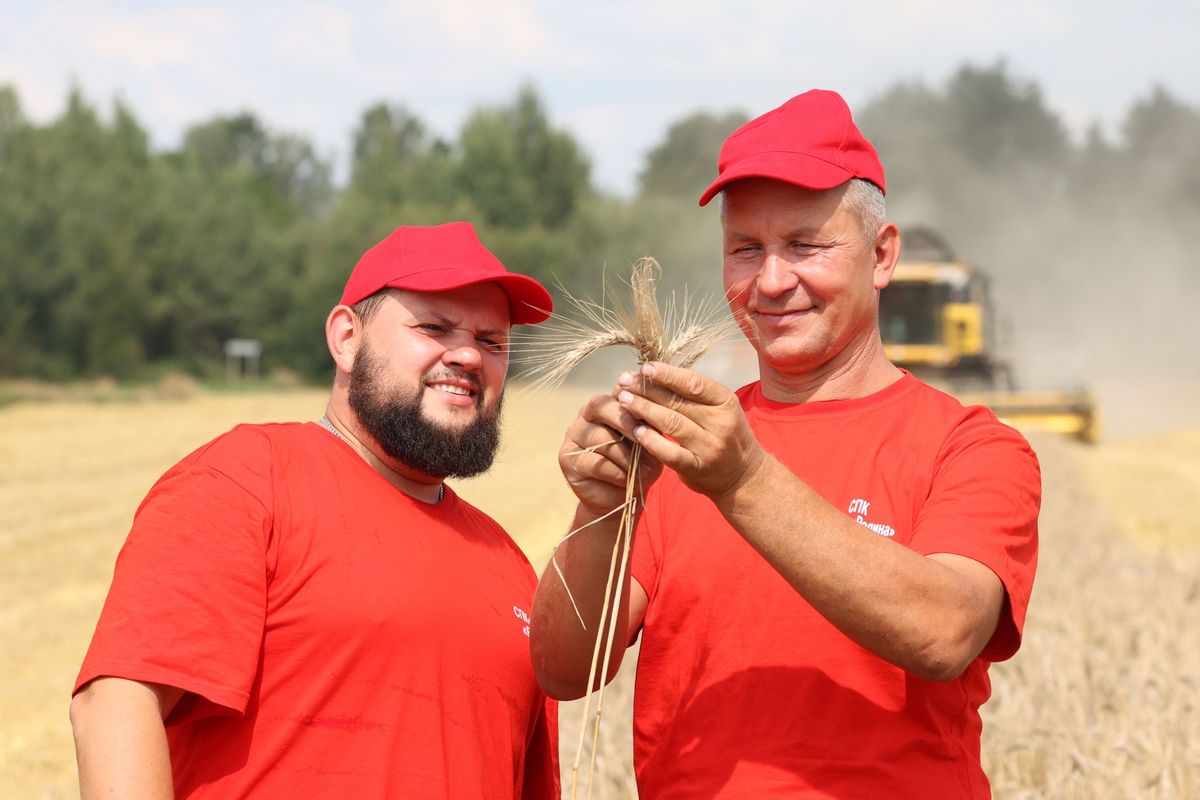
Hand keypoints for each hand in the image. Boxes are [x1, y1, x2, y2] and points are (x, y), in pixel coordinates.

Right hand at [559, 391, 661, 516]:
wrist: (623, 499)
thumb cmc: (639, 465)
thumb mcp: (650, 444)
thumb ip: (648, 427)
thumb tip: (654, 414)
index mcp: (608, 404)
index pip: (618, 391)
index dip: (635, 398)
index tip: (653, 407)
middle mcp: (587, 415)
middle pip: (601, 405)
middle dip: (625, 420)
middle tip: (642, 434)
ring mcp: (574, 436)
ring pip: (600, 437)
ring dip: (625, 455)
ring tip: (641, 469)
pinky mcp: (568, 459)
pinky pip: (594, 462)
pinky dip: (615, 472)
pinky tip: (626, 479)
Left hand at [616, 362, 764, 499]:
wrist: (743, 476)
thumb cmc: (724, 434)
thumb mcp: (720, 409)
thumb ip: (693, 394)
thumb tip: (654, 374)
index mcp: (726, 401)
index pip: (694, 383)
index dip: (667, 374)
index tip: (645, 367)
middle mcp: (721, 422)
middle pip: (677, 401)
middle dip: (647, 389)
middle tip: (624, 381)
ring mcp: (710, 447)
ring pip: (672, 423)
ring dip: (644, 410)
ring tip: (624, 401)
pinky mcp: (697, 468)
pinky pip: (670, 453)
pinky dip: (652, 441)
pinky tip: (637, 431)